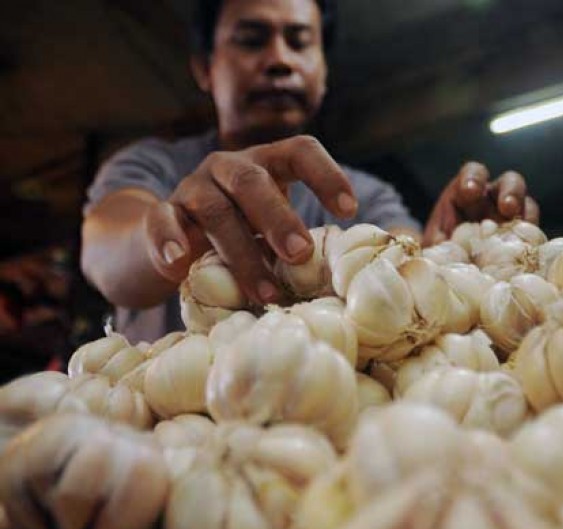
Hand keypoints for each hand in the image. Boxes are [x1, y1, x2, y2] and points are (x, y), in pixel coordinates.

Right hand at [142, 135, 357, 304]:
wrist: (175, 242)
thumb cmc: (243, 237)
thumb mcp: (272, 233)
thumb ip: (295, 244)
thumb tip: (336, 281)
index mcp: (268, 164)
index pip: (300, 151)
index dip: (326, 175)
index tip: (349, 210)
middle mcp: (230, 167)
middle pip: (253, 182)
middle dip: (279, 220)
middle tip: (301, 255)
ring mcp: (193, 187)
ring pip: (215, 210)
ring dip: (241, 254)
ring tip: (265, 292)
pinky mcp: (162, 212)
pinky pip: (162, 220)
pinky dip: (170, 241)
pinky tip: (180, 264)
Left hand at [423, 162, 539, 245]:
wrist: (450, 275)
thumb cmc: (439, 255)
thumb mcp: (434, 248)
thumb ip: (438, 246)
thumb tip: (441, 254)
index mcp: (465, 193)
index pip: (473, 173)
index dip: (474, 178)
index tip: (470, 192)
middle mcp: (492, 200)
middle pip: (509, 183)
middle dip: (510, 192)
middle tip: (507, 208)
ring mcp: (511, 219)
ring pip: (527, 205)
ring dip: (526, 214)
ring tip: (522, 227)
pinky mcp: (523, 239)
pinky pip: (533, 234)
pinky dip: (532, 239)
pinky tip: (527, 248)